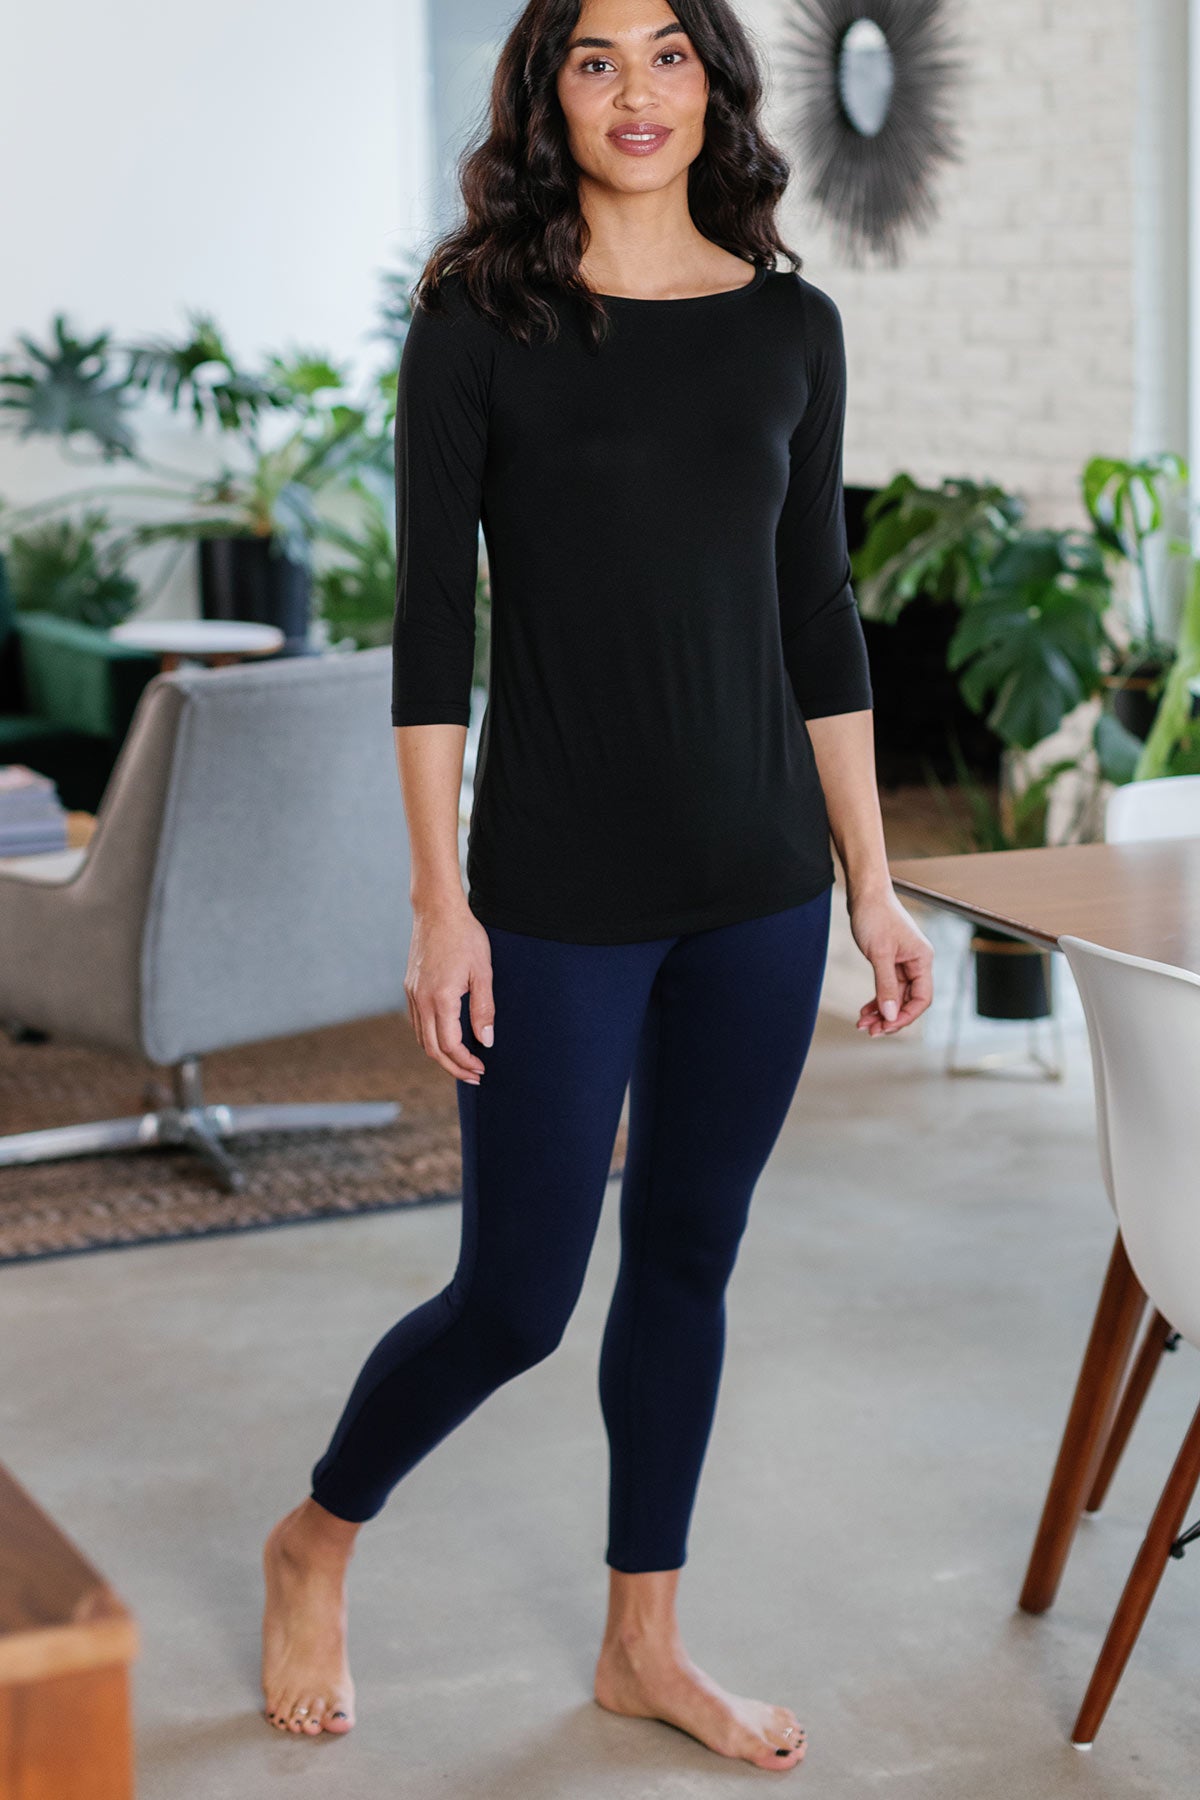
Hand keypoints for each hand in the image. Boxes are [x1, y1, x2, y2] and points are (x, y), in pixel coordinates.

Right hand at [404, 901, 494, 1083]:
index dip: (465, 1062)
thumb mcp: (483, 972)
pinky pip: (416, 1023)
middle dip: (453, 1067)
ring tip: (461, 1063)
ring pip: (421, 1038)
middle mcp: (421, 1000)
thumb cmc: (465, 937)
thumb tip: (486, 1041)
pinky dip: (430, 1038)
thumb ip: (484, 1009)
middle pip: (431, 1049)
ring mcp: (412, 994)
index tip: (481, 1069)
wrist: (437, 911)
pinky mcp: (410, 988)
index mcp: (440, 998)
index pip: (450, 1045)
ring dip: (440, 1055)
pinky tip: (445, 1039)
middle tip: (474, 1076)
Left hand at [848, 885, 933, 1036]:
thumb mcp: (879, 954)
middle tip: (869, 1030)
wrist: (865, 893)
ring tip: (862, 1024)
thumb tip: (890, 1015)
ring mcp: (904, 962)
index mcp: (922, 960)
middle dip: (889, 1017)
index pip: (922, 999)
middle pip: (908, 1001)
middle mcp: (917, 963)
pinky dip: (877, 999)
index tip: (885, 1027)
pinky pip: (887, 987)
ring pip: (896, 996)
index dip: (905, 1016)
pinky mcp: (891, 961)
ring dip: (881, 1011)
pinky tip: (865, 1010)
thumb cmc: (875, 917)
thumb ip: (886, 985)